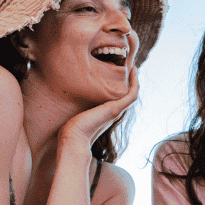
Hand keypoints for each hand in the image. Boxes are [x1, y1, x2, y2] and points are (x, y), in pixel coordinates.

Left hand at [57, 32, 140, 153]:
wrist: (73, 138)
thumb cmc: (71, 127)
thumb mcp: (76, 109)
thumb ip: (79, 102)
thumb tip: (69, 90)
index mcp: (107, 112)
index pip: (119, 97)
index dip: (122, 85)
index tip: (121, 72)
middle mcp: (114, 111)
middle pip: (128, 94)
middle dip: (130, 81)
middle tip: (130, 67)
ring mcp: (116, 110)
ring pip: (133, 93)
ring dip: (135, 79)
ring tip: (133, 67)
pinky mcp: (115, 109)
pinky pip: (132, 94)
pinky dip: (135, 82)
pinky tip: (132, 71)